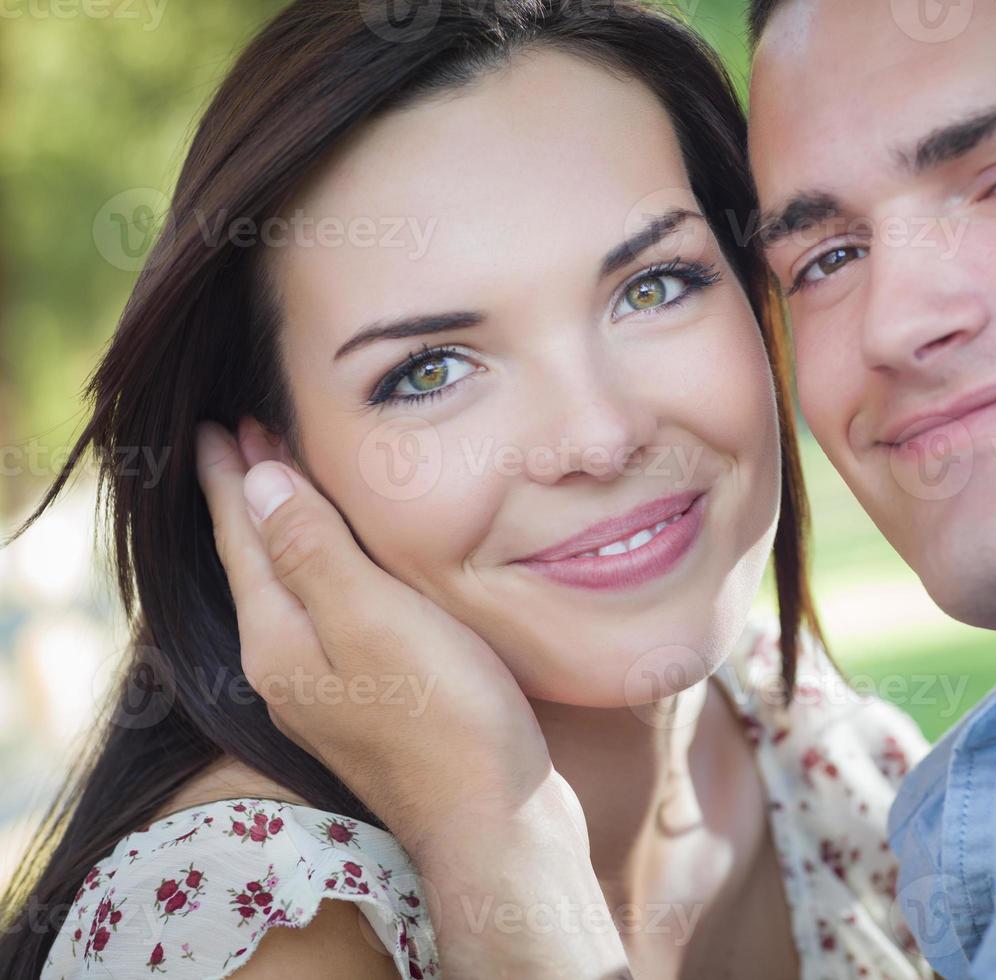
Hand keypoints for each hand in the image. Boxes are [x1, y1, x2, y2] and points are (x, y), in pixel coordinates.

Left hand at [195, 418, 553, 836]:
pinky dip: (326, 569)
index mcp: (278, 641)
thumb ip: (313, 551)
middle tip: (245, 438)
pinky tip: (350, 567)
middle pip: (257, 565)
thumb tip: (256, 484)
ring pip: (292, 591)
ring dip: (286, 532)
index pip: (242, 540)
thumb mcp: (372, 620)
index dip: (231, 479)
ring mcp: (328, 691)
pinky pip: (328, 615)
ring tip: (287, 487)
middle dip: (249, 500)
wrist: (494, 820)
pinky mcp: (372, 703)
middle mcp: (289, 667)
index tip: (217, 425)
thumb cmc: (443, 715)